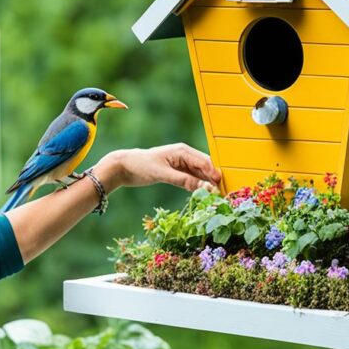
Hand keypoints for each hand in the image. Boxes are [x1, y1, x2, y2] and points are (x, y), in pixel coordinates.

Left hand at [98, 144, 221, 191]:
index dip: (215, 174)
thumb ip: (183, 180)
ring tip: (216, 197)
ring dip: (208, 184)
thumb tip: (204, 187)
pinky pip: (193, 179)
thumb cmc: (142, 166)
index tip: (222, 187)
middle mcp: (185, 155)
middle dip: (215, 179)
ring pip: (201, 174)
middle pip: (206, 168)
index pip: (205, 162)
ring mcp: (182, 164)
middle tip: (223, 194)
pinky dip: (199, 186)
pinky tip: (204, 195)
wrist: (125, 166)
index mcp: (183, 151)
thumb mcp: (162, 174)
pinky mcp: (178, 172)